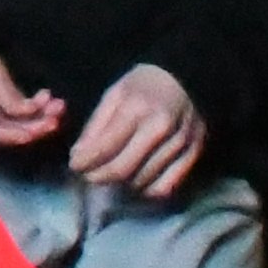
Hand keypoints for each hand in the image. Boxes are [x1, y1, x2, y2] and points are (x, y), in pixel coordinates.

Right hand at [0, 45, 65, 146]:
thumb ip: (6, 94)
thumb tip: (27, 113)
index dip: (12, 133)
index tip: (35, 131)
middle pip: (2, 132)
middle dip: (32, 125)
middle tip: (55, 115)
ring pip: (11, 128)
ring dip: (36, 118)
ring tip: (58, 105)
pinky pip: (12, 122)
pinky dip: (29, 113)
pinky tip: (45, 100)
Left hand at [65, 62, 205, 198]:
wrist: (187, 77)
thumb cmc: (144, 85)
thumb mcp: (114, 94)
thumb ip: (96, 126)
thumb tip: (78, 156)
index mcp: (137, 108)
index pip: (105, 148)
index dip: (85, 162)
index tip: (74, 165)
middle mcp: (160, 128)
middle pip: (123, 169)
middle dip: (98, 177)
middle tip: (88, 176)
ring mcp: (180, 143)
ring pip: (142, 181)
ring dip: (120, 184)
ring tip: (110, 174)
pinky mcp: (194, 155)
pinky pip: (165, 187)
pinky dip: (145, 190)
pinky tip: (136, 180)